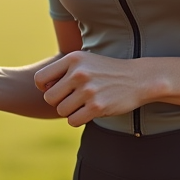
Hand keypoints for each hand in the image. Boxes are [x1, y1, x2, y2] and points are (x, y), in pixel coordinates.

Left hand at [33, 51, 149, 126]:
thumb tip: (41, 87)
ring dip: (70, 111)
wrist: (138, 79)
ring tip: (83, 104)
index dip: (44, 88)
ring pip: (61, 110)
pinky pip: (73, 121)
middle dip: (58, 102)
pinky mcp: (97, 106)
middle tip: (72, 99)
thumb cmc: (107, 71)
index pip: (40, 78)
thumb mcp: (86, 61)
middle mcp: (79, 72)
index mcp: (73, 58)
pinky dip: (78, 119)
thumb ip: (63, 70)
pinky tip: (89, 112)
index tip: (57, 89)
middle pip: (49, 98)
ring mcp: (88, 90)